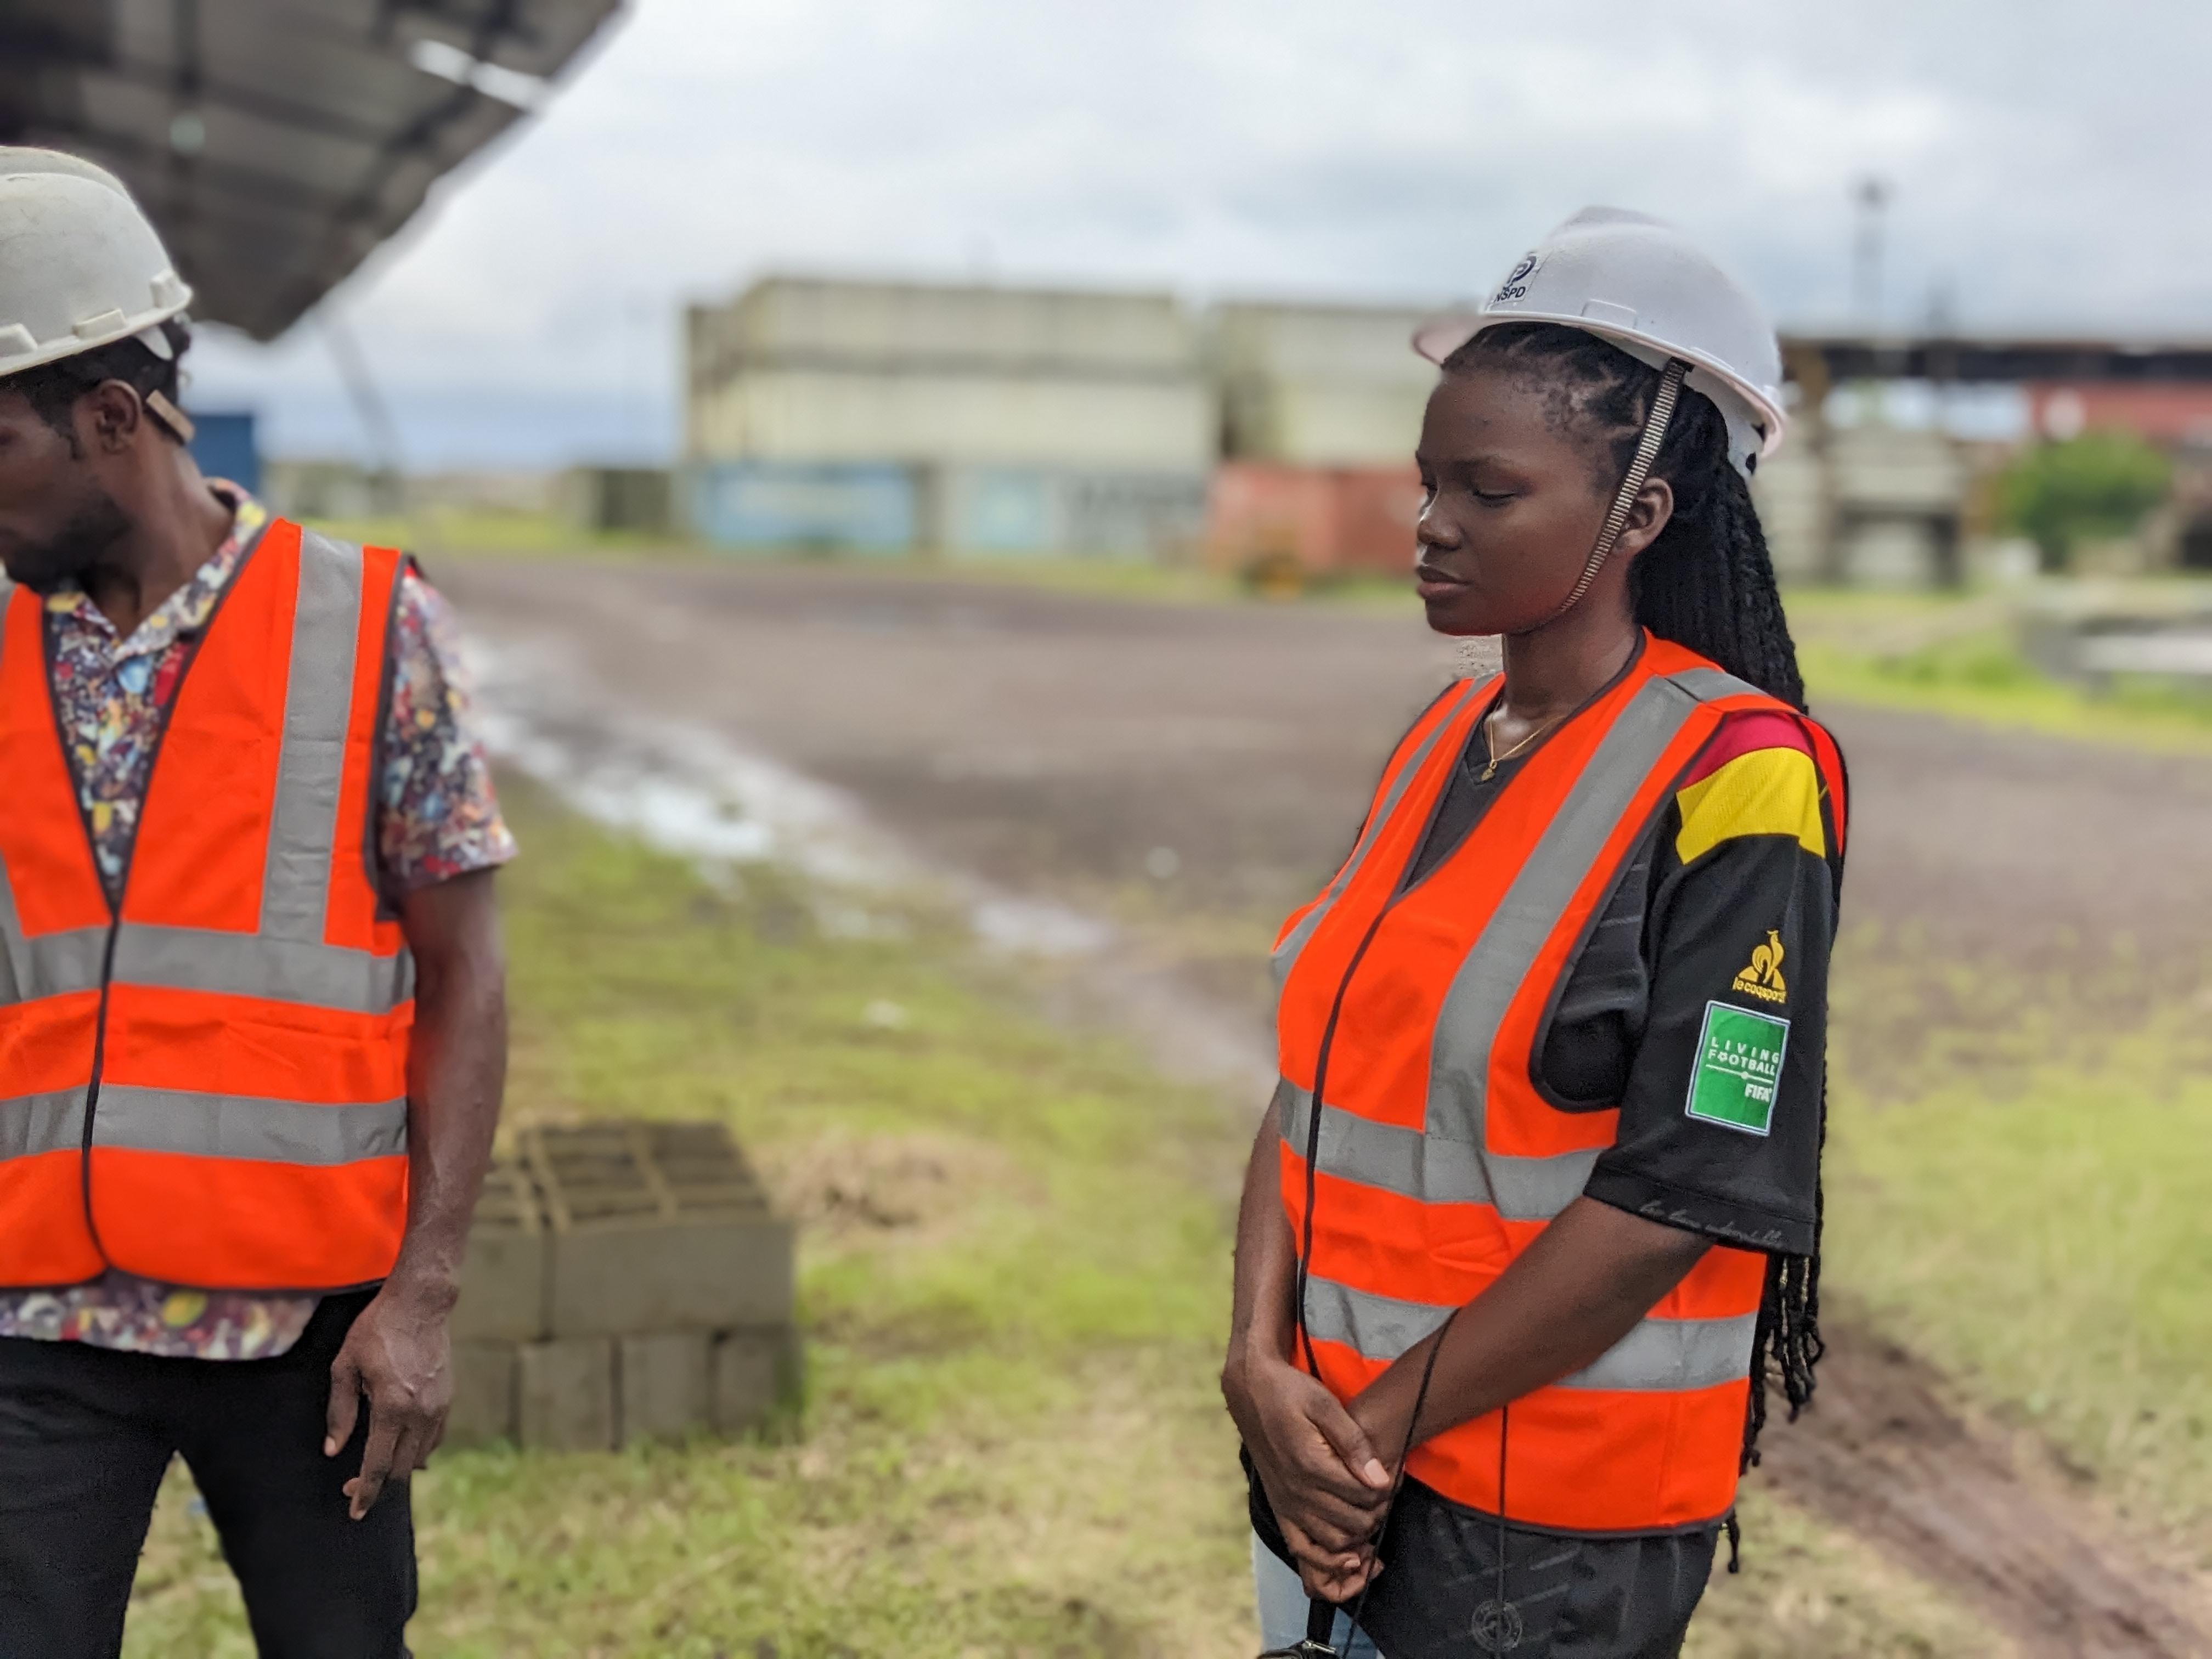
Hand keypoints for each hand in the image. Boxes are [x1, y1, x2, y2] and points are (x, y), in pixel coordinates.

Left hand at [324, 1279, 455, 1519]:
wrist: (421, 1303)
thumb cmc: (377, 1330)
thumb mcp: (345, 1366)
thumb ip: (340, 1411)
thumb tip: (333, 1450)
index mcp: (391, 1407)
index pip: (377, 1465)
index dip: (365, 1493)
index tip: (355, 1513)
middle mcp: (420, 1413)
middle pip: (401, 1469)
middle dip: (378, 1484)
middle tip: (354, 1486)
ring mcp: (438, 1407)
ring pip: (420, 1456)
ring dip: (398, 1467)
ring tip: (377, 1464)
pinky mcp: (448, 1398)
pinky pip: (434, 1438)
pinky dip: (418, 1450)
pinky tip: (402, 1445)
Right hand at [1224, 1352, 1392, 1594]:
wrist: (1251, 1391)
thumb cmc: (1291, 1392)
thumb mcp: (1325, 1404)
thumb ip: (1354, 1443)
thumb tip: (1380, 1480)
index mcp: (1311, 1464)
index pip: (1364, 1495)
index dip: (1387, 1489)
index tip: (1394, 1474)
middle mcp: (1297, 1491)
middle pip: (1353, 1522)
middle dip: (1377, 1512)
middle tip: (1385, 1493)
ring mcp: (1286, 1503)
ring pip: (1333, 1541)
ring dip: (1358, 1536)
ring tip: (1371, 1515)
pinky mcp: (1279, 1508)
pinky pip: (1302, 1548)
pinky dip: (1326, 1559)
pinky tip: (1346, 1552)